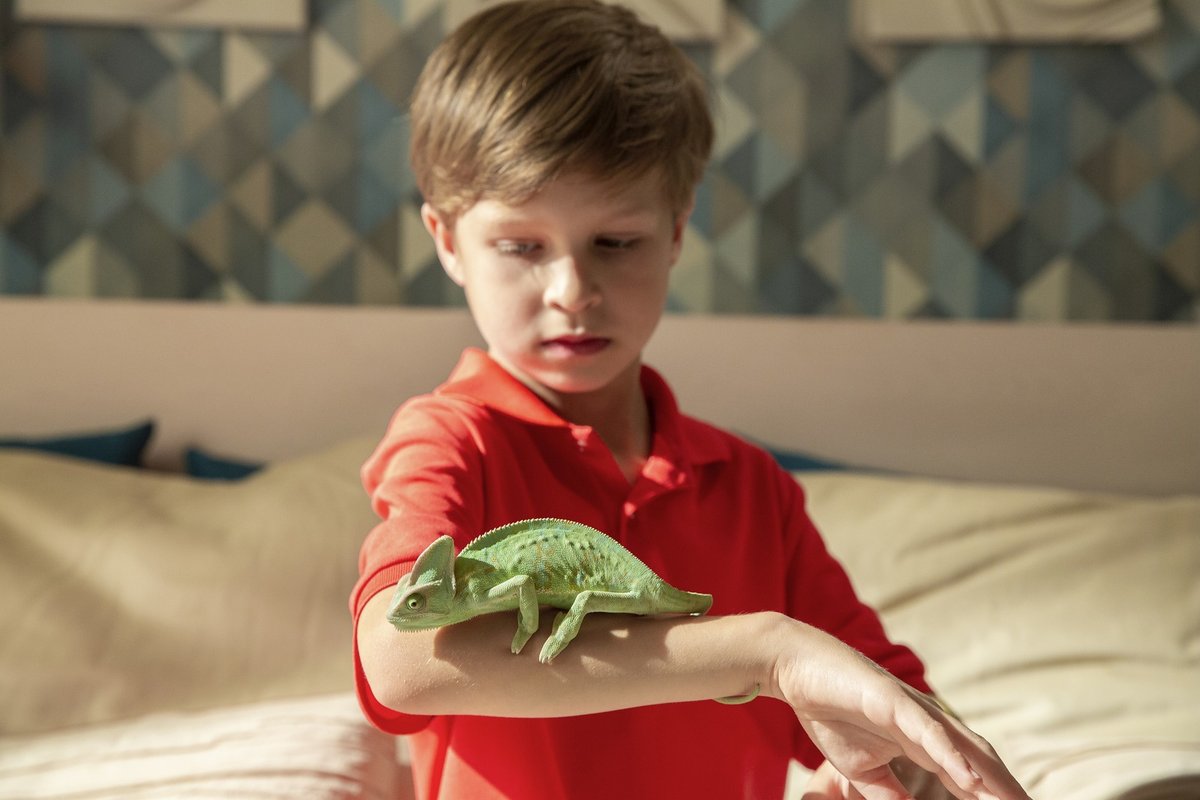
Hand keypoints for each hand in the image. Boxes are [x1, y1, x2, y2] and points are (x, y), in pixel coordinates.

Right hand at [770, 619, 1030, 799]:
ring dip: (994, 780)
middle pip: (980, 763)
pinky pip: (928, 731)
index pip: (969, 777)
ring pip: (964, 748)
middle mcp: (928, 724)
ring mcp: (914, 709)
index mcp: (923, 741)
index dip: (994, 799)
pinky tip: (969, 780)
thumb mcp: (862, 769)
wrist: (796, 668)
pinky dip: (951, 756)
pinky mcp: (893, 699)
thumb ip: (888, 794)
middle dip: (1007, 792)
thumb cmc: (829, 711)